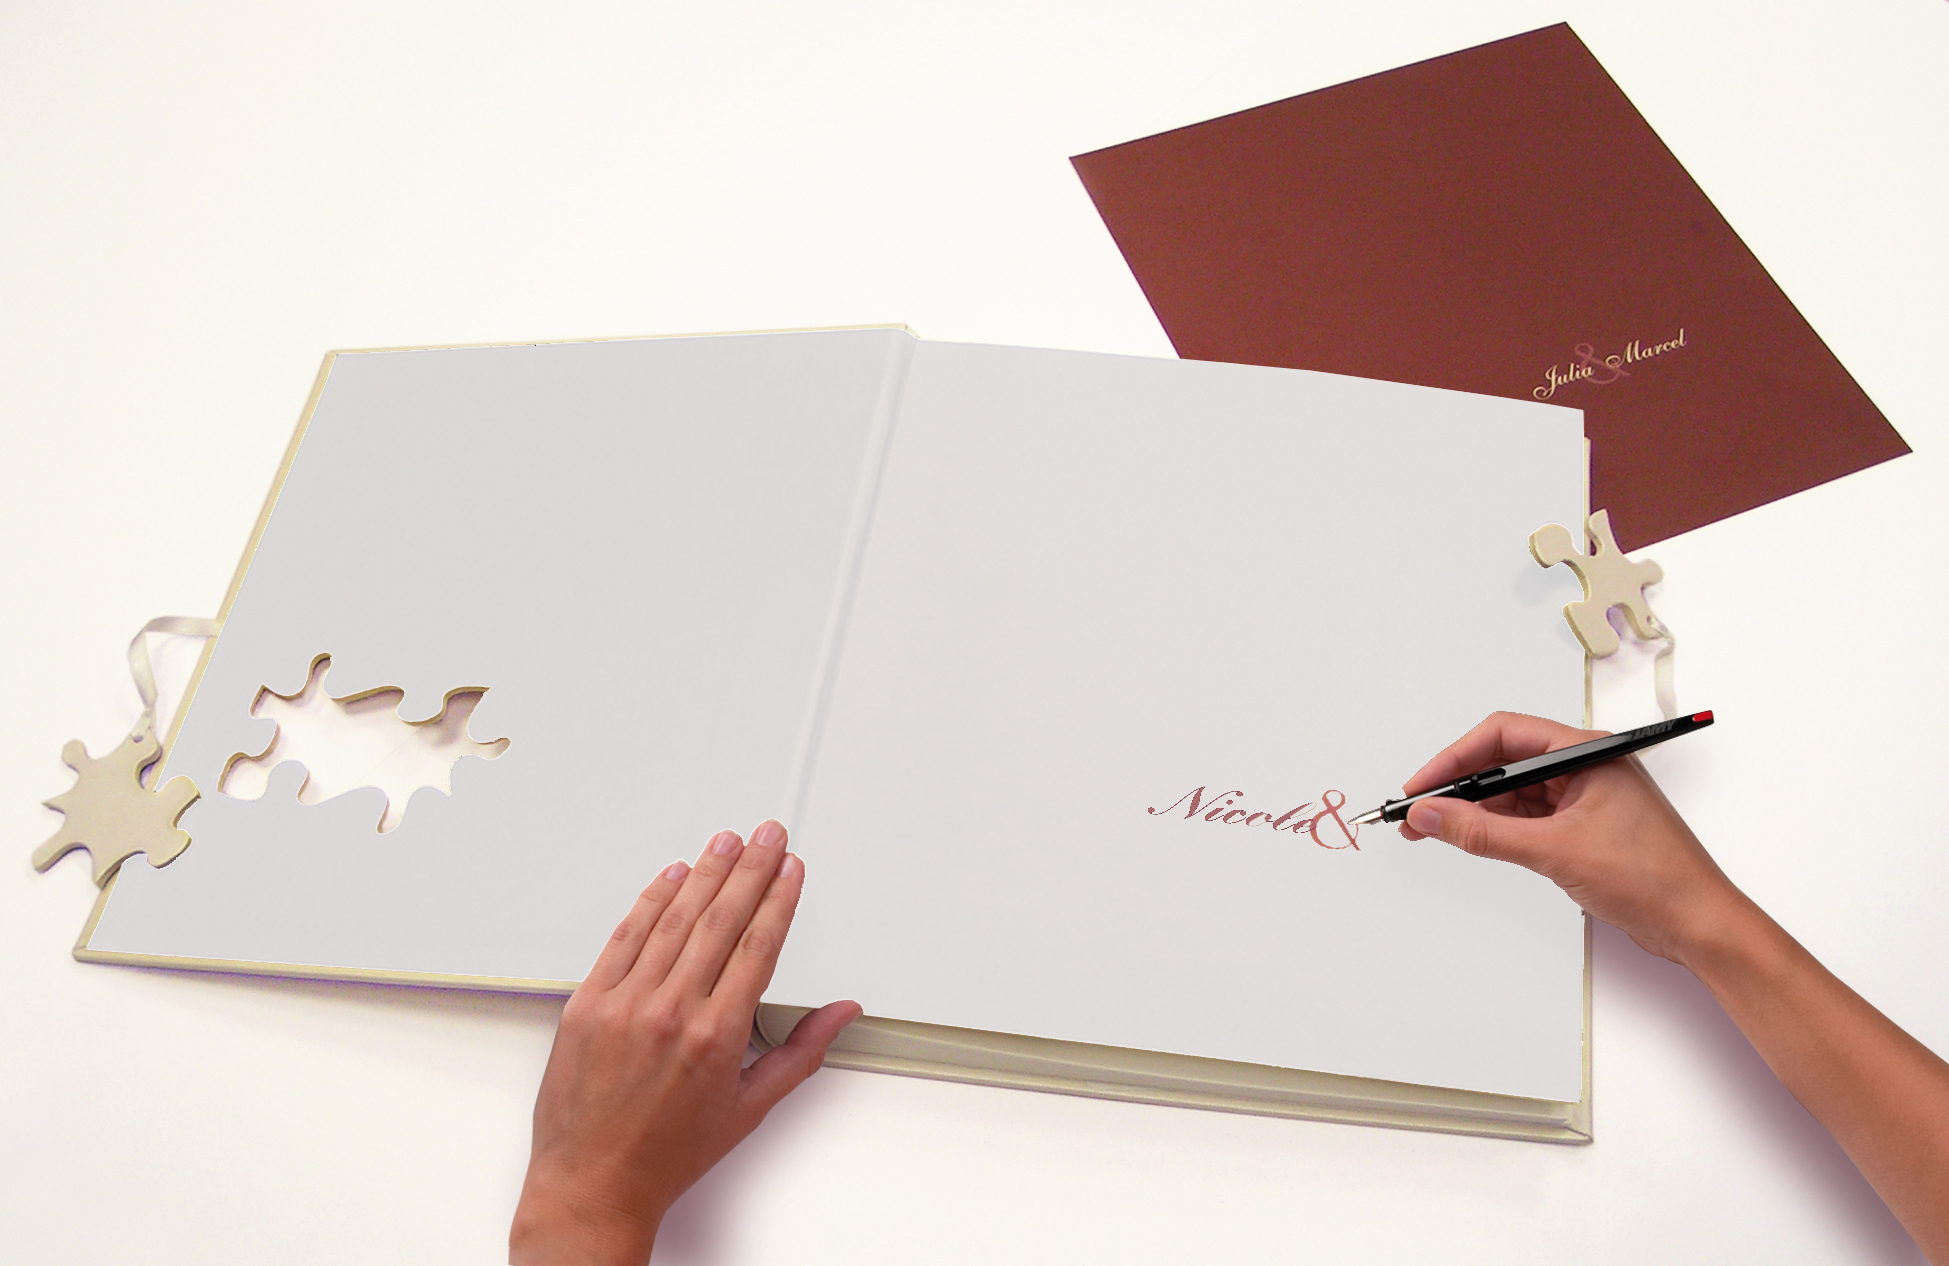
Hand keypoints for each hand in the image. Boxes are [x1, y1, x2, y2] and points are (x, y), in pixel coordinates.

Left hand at [509, 821, 860, 1264]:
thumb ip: (800, 1052)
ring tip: (725, 842)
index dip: (778, 899)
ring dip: (703, 874)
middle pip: (720, 920)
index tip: (790, 868)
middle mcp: (671, 1013)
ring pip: (672, 920)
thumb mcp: (749, 1108)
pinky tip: (669, 877)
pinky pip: (622, 938)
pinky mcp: (586, 1005)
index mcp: (716, 1037)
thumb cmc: (667, 1156)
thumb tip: (840, 1013)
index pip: (758, 946)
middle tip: (767, 834)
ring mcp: (624, 1005)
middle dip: (749, 869)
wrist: (592, 1185)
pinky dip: (648, 903)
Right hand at [1396, 711, 1740, 964]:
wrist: (1699, 923)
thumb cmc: (1655, 878)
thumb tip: (1433, 816)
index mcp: (1587, 752)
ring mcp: (1583, 798)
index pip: (1504, 735)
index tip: (1423, 787)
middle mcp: (1584, 768)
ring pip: (1512, 792)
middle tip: (1419, 811)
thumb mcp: (1556, 852)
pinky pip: (1526, 818)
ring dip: (1474, 810)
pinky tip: (1471, 840)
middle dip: (1458, 786)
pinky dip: (1496, 828)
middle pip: (1504, 761)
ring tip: (1434, 830)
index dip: (1455, 758)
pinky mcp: (1581, 827)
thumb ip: (1485, 833)